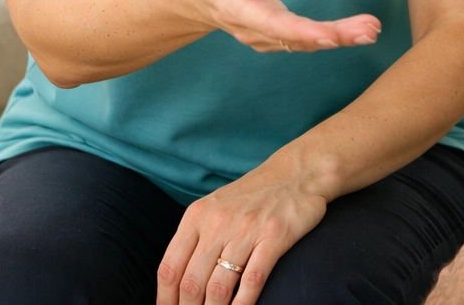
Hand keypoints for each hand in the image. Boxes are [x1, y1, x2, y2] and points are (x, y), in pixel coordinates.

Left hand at [156, 161, 327, 304]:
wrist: (298, 171)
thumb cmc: (254, 194)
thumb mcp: (216, 207)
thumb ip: (197, 238)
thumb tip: (178, 281)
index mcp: (197, 216)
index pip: (170, 267)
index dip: (165, 299)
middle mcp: (218, 222)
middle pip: (192, 282)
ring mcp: (247, 230)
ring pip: (219, 286)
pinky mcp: (275, 236)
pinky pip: (253, 279)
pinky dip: (243, 304)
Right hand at [173, 0, 380, 51]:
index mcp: (236, 10)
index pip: (269, 23)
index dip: (298, 31)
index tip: (326, 36)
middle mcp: (255, 30)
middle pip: (296, 37)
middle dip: (333, 36)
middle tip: (367, 32)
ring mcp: (269, 37)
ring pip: (307, 42)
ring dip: (341, 37)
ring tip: (372, 30)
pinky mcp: (281, 35)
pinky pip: (310, 39)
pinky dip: (337, 36)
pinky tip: (363, 31)